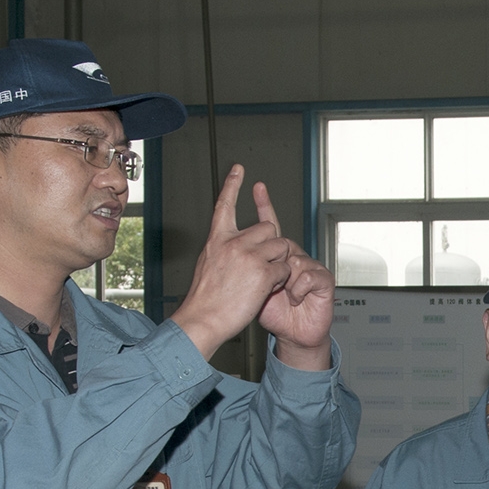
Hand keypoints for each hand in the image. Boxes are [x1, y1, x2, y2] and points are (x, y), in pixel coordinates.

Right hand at [170, 166, 292, 359]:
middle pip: (268, 227)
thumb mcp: (209, 265)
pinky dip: (281, 279)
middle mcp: (232, 242)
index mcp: (217, 239)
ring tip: (263, 279)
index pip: (225, 205)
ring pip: (281, 245)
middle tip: (263, 264)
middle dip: (272, 244)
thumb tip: (234, 246)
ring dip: (279, 261)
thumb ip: (223, 250)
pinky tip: (266, 288)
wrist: (204, 318)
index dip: (233, 186)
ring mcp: (248, 255)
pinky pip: (285, 268)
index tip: (240, 169)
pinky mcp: (263, 271)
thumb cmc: (205, 299)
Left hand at [254, 189, 333, 369]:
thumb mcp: (251, 286)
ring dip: (286, 281)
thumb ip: (247, 267)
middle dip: (276, 261)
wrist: (293, 335)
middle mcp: (294, 257)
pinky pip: (309, 275)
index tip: (256, 185)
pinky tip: (295, 298)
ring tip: (284, 296)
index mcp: (275, 256)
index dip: (264, 204)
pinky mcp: (324, 280)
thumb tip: (237, 248)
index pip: (269, 224)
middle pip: (283, 243)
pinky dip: (299, 288)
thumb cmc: (273, 313)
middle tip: (272, 283)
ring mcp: (310, 267)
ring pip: (295, 260)